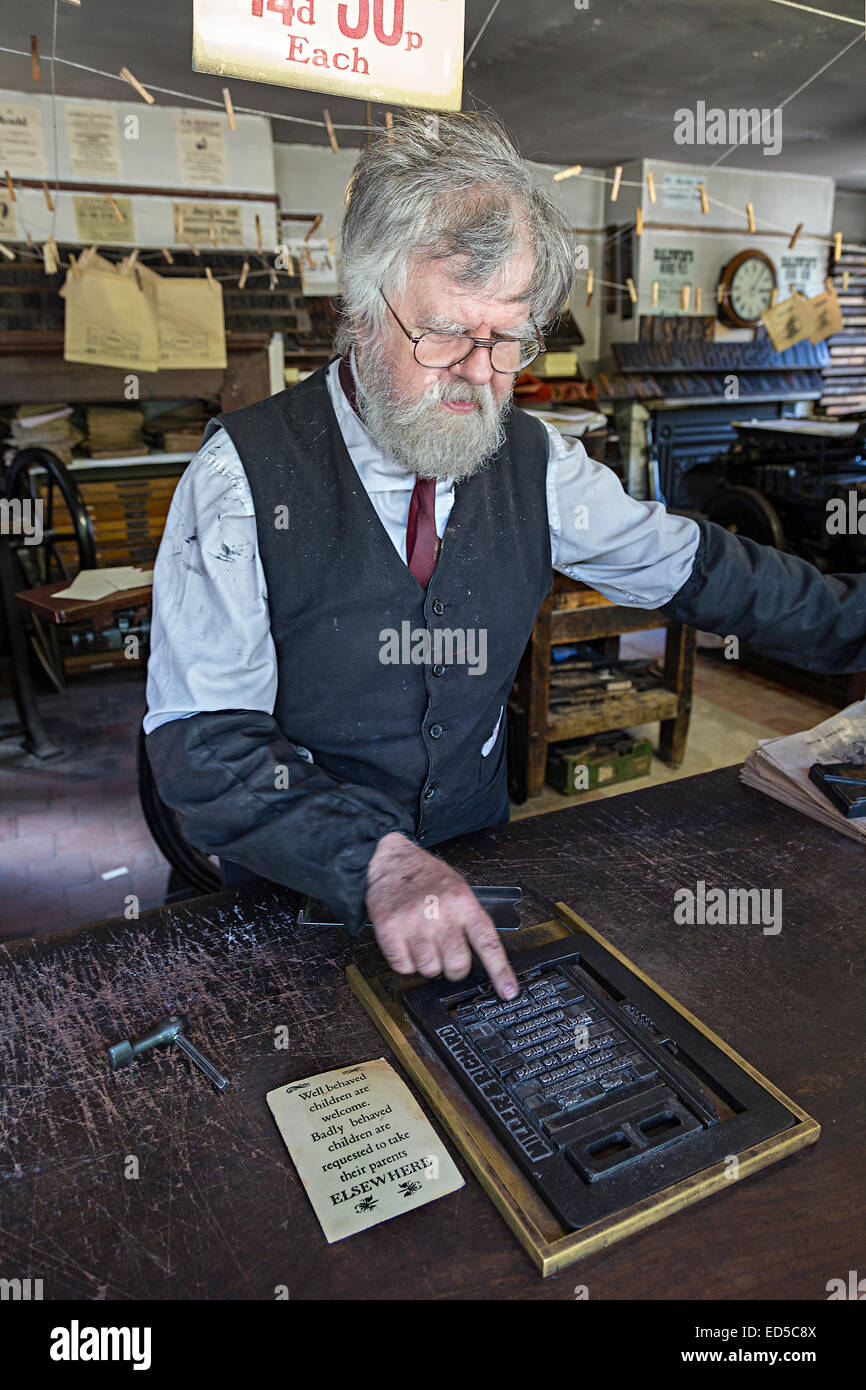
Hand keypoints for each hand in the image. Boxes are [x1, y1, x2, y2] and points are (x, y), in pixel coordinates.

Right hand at [366, 832, 518, 1000]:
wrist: (390, 859)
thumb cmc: (427, 877)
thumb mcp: (459, 889)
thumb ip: (470, 920)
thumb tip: (483, 958)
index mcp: (463, 903)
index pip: (487, 943)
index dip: (500, 971)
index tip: (508, 992)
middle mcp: (440, 913)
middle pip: (457, 964)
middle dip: (454, 969)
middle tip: (448, 956)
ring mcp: (413, 921)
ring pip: (429, 969)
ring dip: (428, 964)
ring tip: (423, 943)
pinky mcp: (388, 928)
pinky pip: (403, 966)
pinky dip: (406, 962)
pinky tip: (406, 944)